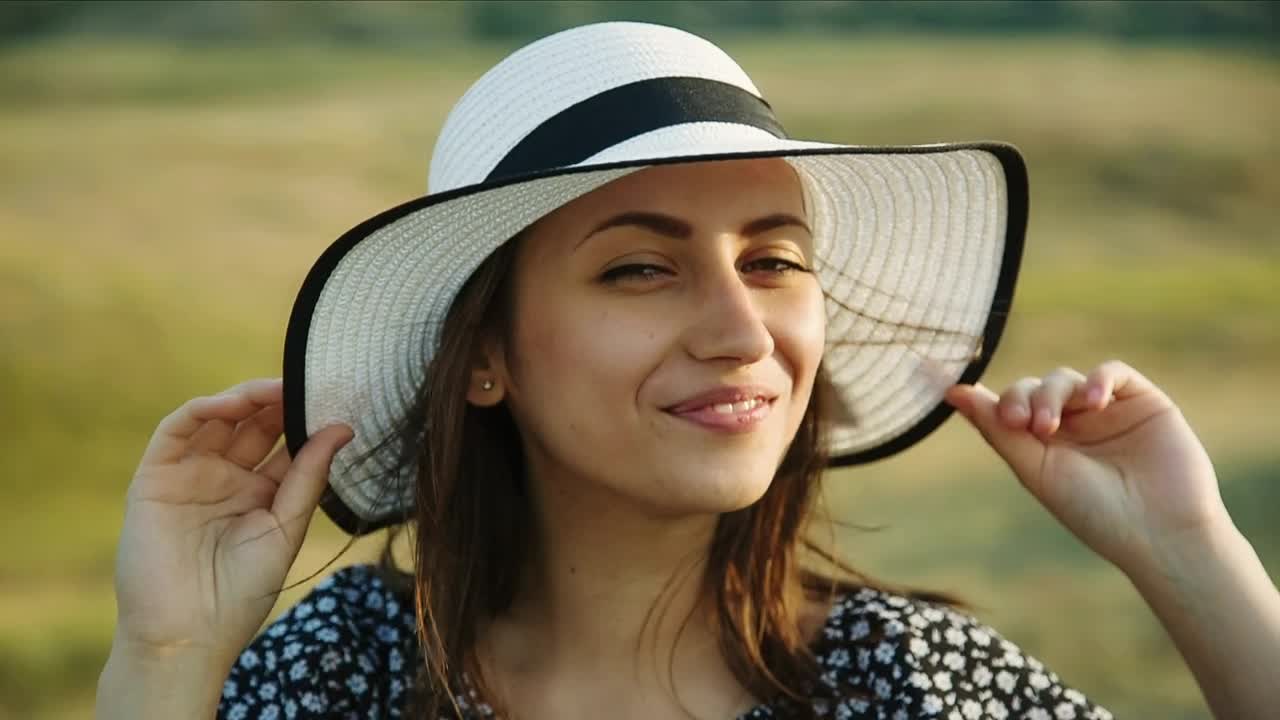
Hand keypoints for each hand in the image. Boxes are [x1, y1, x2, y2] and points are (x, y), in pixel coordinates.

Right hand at [110, 378, 351, 669]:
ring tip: (276, 388)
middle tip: (307, 381)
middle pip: (254, 425)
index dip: (307, 419)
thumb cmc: (241, 593)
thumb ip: (309, 476)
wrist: (186, 635)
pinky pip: (178, 430)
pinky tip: (233, 404)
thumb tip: (344, 427)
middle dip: (279, 402)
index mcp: (261, 493)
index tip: (336, 396)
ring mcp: (190, 475)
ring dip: (245, 398)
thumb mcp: (286, 528)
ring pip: (218, 419)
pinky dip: (204, 409)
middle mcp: (225, 479)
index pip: (286, 443)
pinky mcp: (156, 477)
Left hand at [944, 361, 1229, 577]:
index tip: (979, 404)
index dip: (994, 402)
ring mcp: (1107, 411)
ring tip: (1051, 425)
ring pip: (1066, 378)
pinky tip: (1092, 402)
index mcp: (1043, 445)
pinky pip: (1112, 372)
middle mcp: (1073, 425)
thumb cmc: (1094, 511)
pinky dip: (1097, 380)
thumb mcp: (1037, 470)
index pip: (1010, 407)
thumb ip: (998, 429)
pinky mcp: (1142, 401)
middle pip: (1034, 389)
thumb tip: (953, 393)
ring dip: (1053, 394)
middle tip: (1026, 425)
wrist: (1161, 533)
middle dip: (1023, 399)